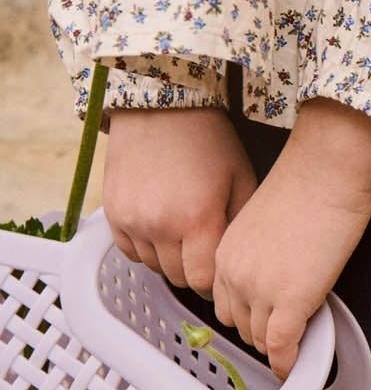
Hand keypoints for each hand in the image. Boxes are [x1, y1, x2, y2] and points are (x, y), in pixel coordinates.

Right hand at [103, 107, 257, 295]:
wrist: (161, 106)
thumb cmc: (209, 141)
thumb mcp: (241, 178)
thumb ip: (241, 225)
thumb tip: (238, 262)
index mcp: (198, 220)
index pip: (204, 281)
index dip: (215, 283)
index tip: (220, 274)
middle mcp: (161, 226)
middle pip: (178, 278)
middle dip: (195, 271)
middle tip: (204, 251)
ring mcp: (132, 221)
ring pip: (154, 266)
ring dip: (170, 259)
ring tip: (183, 234)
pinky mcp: (112, 214)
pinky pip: (130, 251)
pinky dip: (146, 247)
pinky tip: (160, 226)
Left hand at [212, 98, 370, 380]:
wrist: (324, 174)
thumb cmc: (306, 185)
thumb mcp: (264, 224)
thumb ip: (260, 255)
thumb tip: (279, 276)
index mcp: (223, 255)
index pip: (226, 303)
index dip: (249, 315)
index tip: (266, 320)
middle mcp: (233, 276)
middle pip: (241, 325)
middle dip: (264, 330)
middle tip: (289, 330)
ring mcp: (260, 292)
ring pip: (262, 340)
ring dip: (280, 345)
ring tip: (300, 343)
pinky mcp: (290, 303)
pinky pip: (283, 347)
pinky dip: (289, 363)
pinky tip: (298, 368)